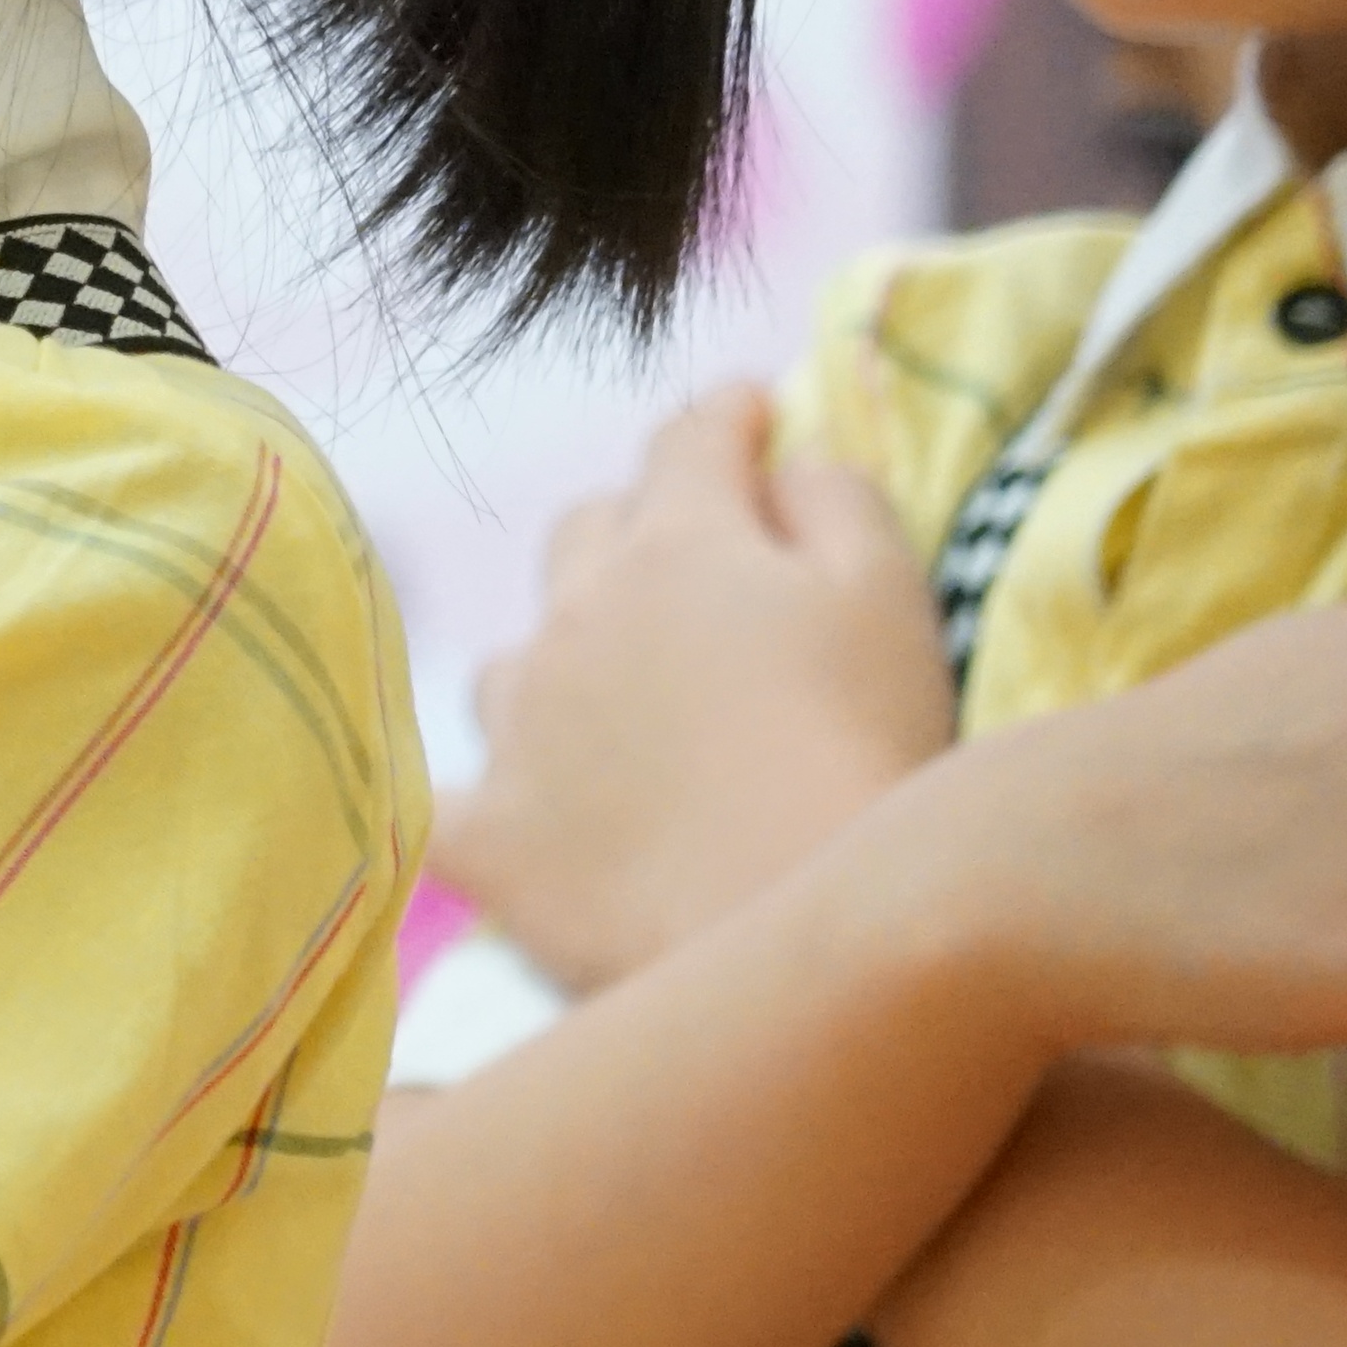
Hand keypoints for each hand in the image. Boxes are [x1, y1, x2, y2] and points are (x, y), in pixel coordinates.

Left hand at [445, 388, 950, 989]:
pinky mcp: (486, 835)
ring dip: (562, 661)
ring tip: (618, 710)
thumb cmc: (869, 752)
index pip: (687, 440)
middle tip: (695, 571)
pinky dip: (489, 795)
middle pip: (586, 532)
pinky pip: (456, 798)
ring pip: (515, 659)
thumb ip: (836, 500)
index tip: (748, 417)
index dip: (724, 420)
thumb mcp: (890, 596)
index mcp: (679, 544)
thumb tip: (782, 461)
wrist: (802, 929)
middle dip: (638, 531)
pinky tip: (519, 815)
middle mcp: (573, 613)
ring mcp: (515, 724)